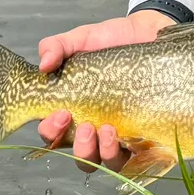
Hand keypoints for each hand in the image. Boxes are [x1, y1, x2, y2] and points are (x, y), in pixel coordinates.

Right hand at [35, 10, 173, 172]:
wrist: (149, 32)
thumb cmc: (111, 41)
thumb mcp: (81, 39)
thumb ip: (56, 47)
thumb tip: (44, 65)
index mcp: (74, 111)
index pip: (53, 134)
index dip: (51, 130)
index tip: (61, 113)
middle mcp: (96, 129)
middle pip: (82, 157)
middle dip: (80, 148)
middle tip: (86, 127)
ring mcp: (123, 135)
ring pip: (109, 162)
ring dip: (105, 153)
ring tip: (109, 130)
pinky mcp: (148, 135)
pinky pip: (141, 158)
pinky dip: (134, 155)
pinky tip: (131, 137)